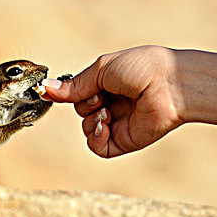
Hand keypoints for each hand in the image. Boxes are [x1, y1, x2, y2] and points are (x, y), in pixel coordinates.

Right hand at [43, 46, 184, 157]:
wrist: (170, 84)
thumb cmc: (142, 68)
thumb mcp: (102, 70)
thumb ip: (75, 85)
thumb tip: (46, 88)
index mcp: (108, 84)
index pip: (79, 94)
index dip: (72, 94)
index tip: (61, 92)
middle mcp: (113, 103)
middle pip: (81, 112)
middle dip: (85, 105)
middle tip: (100, 97)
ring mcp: (118, 123)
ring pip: (88, 130)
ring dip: (91, 121)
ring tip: (106, 111)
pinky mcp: (125, 141)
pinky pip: (99, 148)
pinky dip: (96, 139)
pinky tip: (104, 126)